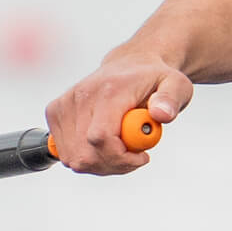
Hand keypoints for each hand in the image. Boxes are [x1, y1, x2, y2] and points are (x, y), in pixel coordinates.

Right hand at [45, 52, 191, 173]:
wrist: (131, 65)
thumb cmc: (154, 79)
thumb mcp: (177, 85)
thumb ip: (172, 99)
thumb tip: (161, 114)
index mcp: (109, 90)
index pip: (100, 137)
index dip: (120, 157)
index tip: (142, 156)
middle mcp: (81, 95)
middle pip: (85, 154)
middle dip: (114, 164)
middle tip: (135, 155)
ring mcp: (64, 104)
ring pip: (74, 158)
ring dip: (102, 163)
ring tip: (122, 146)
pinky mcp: (54, 112)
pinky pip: (65, 153)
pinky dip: (87, 157)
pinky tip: (104, 144)